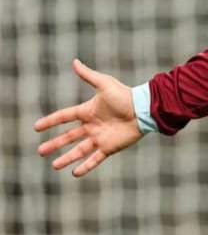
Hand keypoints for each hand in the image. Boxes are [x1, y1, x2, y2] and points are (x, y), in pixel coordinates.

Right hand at [35, 59, 143, 176]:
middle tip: (40, 151)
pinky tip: (75, 173)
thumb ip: (88, 76)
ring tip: (54, 165)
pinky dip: (85, 166)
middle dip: (54, 144)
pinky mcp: (110, 147)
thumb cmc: (125, 96)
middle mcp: (92, 126)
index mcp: (88, 111)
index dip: (50, 121)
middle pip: (68, 137)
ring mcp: (100, 137)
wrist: (144, 110)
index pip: (65, 117)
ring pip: (79, 150)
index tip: (36, 127)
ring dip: (67, 158)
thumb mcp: (104, 84)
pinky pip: (95, 159)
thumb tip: (74, 61)